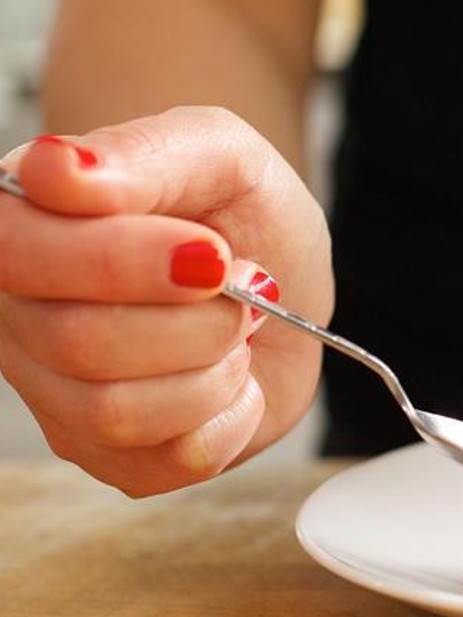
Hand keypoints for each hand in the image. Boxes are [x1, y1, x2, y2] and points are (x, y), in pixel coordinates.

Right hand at [0, 106, 331, 495]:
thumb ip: (143, 154)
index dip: (124, 261)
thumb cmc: (238, 211)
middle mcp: (18, 309)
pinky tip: (232, 378)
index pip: (19, 252)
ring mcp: (53, 389)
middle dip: (197, 317)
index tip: (213, 249)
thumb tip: (57, 170)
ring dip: (214, 367)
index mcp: (23, 219)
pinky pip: (164, 462)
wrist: (282, 279)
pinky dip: (229, 417)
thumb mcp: (218, 154)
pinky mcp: (105, 452)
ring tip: (235, 329)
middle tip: (243, 283)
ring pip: (116, 412)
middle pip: (78, 341)